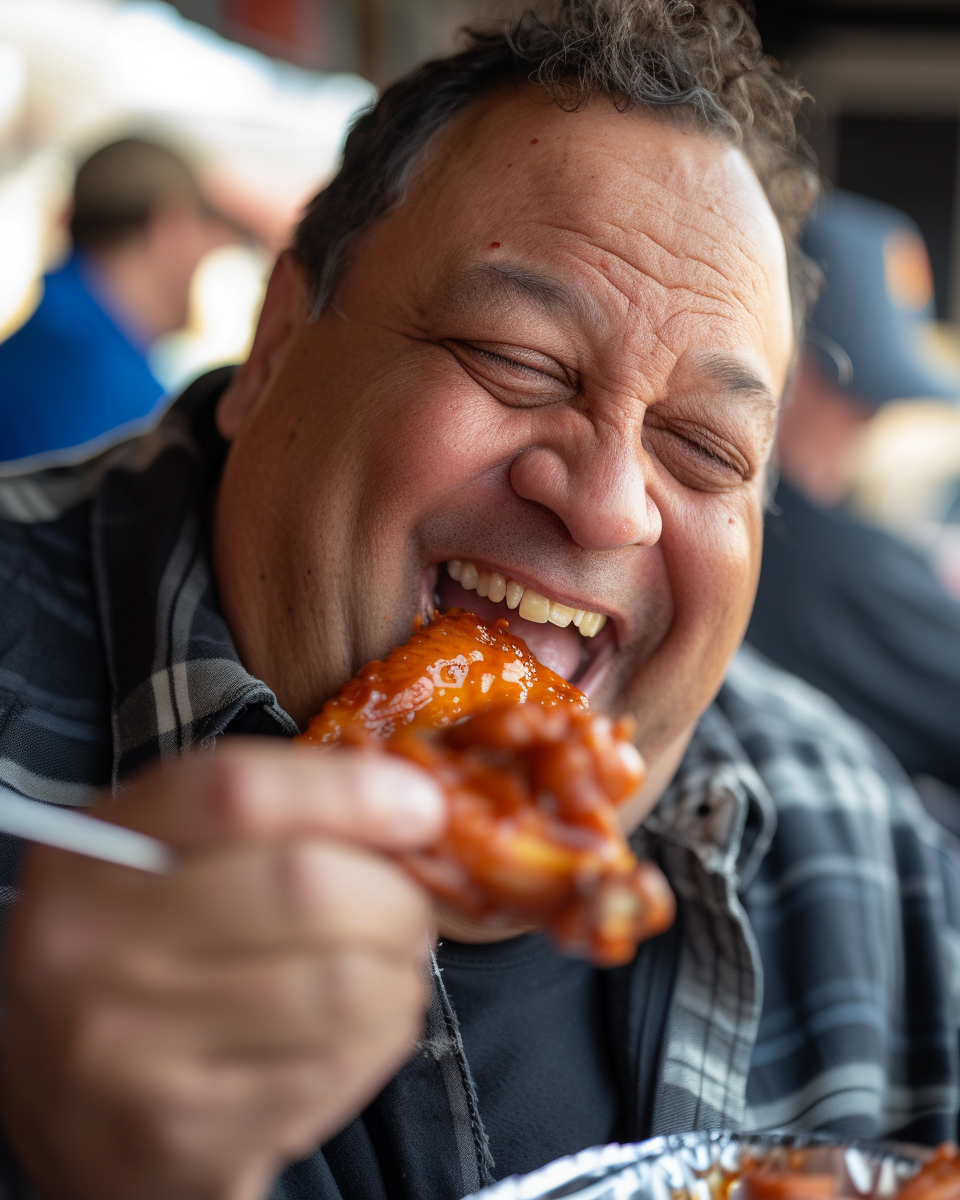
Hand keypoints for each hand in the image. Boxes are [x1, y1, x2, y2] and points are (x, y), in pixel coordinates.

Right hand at [0, 739, 444, 1199]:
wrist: (74, 1113)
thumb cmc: (144, 958)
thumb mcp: (166, 864)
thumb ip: (267, 820)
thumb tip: (411, 802)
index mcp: (90, 853)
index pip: (236, 792)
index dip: (351, 790)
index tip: (422, 806)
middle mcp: (88, 944)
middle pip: (305, 888)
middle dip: (393, 897)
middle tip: (407, 911)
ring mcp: (127, 1047)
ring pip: (340, 985)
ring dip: (397, 976)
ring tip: (386, 972)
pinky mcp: (180, 1133)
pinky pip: (335, 1066)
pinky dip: (377, 1041)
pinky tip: (354, 1032)